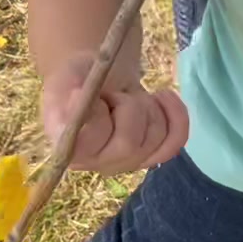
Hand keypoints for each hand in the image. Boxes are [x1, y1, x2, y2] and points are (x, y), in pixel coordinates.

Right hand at [41, 53, 189, 173]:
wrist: (98, 78)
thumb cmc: (78, 78)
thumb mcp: (67, 79)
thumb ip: (66, 93)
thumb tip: (78, 99)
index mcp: (71, 149)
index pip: (91, 141)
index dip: (98, 113)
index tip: (94, 95)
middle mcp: (98, 163)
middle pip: (129, 143)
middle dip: (128, 107)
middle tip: (115, 95)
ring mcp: (129, 162)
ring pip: (155, 139)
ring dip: (148, 107)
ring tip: (130, 96)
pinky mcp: (153, 154)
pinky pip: (176, 140)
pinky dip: (176, 115)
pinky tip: (162, 96)